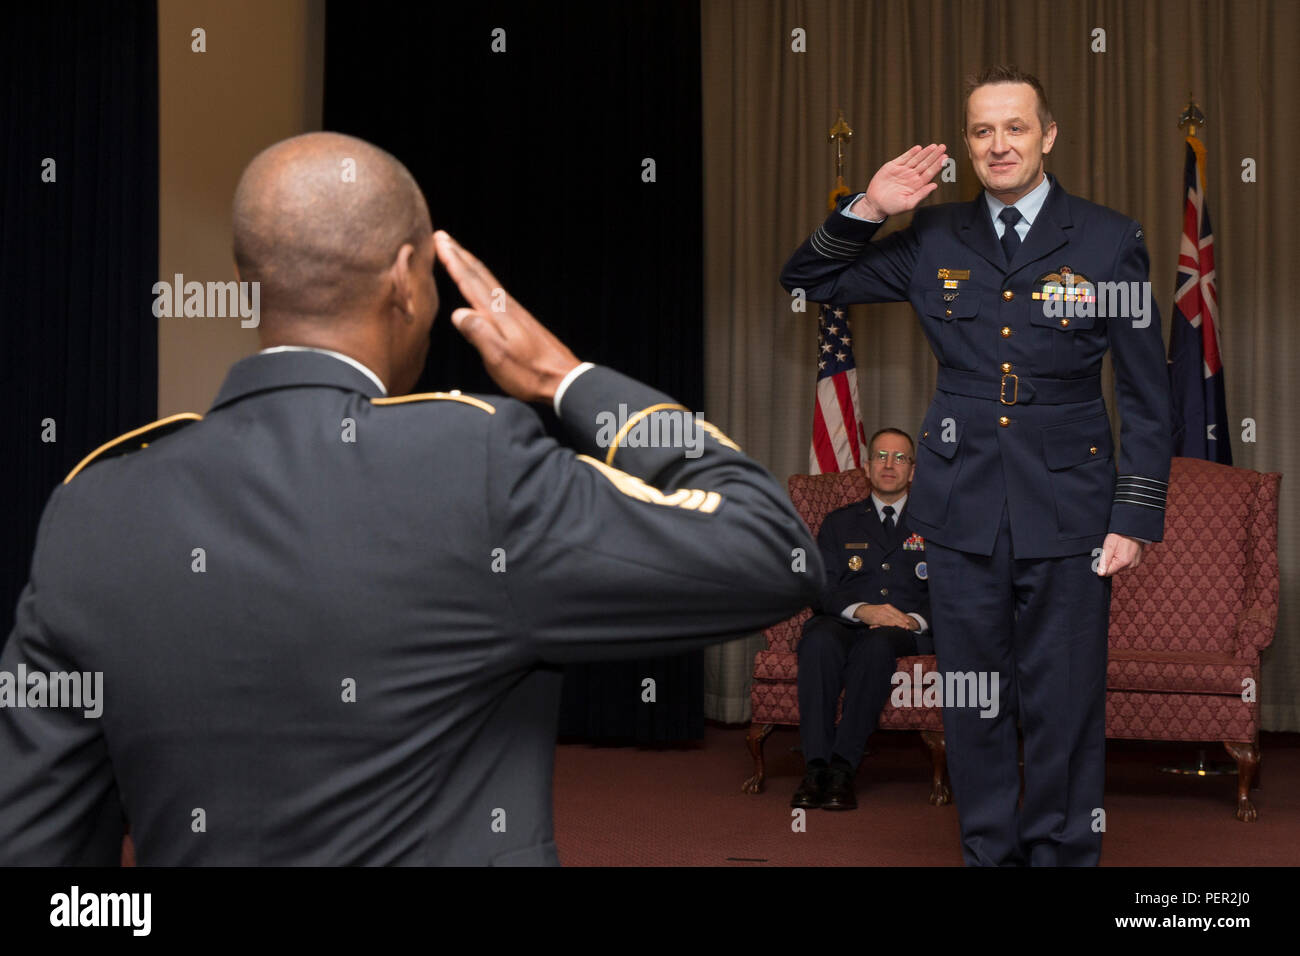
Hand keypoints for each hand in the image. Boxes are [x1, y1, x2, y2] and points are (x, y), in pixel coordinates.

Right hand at [433, 230, 580, 403]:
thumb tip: (457, 312)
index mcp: (498, 314)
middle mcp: (506, 307)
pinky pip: (495, 292)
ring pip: (488, 281)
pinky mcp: (521, 321)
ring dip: (470, 264)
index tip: (439, 240)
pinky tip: (481, 285)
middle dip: (459, 254)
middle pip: (479, 274)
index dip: (453, 260)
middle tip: (443, 236)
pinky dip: (482, 281)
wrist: (563, 380)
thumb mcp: (498, 358)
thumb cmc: (530, 374)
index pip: (470, 281)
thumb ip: (478, 334)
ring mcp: (515, 312)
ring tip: (458, 253)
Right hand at [852, 144, 947, 220]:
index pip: (930, 173)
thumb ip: (921, 195)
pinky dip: (911, 153)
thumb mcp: (908, 204)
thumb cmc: (892, 207)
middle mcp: (911, 177)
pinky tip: (918, 148)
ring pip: (916, 159)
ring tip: (934, 146)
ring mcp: (902, 171)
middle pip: (925, 164)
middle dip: (934, 156)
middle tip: (943, 147)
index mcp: (916, 185)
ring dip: (925, 152)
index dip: (937, 165)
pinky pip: (904, 158)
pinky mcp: (892, 167)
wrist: (875, 204)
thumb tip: (935, 185)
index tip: (945, 158)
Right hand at [855, 603, 913, 628]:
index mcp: (887, 607)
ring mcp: (881, 613)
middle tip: (908, 626)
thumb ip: (889, 614)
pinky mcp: (876, 618)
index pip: (897, 612)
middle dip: (902, 621)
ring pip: (892, 619)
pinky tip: (894, 625)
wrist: (862, 610)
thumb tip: (896, 620)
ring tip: (904, 627)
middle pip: (896, 616)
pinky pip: (884, 621)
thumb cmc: (872, 611)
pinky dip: (890, 624)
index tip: (908, 621)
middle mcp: (885, 609)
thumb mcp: (882, 609)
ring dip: (898, 623)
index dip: (903, 617)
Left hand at [1096, 533, 1142, 575]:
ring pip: (1119, 567)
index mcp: (1123, 562)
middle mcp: (1130, 565)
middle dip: (1109, 561)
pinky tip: (1122, 550)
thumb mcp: (1109, 545)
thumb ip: (1104, 560)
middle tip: (1111, 550)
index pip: (1107, 572)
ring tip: (1117, 548)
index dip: (1102, 565)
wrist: (1133, 528)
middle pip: (1113, 570)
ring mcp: (1134, 564)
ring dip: (1116, 560)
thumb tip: (1100, 574)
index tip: (1103, 555)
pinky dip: (1121, 558)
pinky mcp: (1136, 561)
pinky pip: (1125, 564)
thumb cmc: (1120, 535)